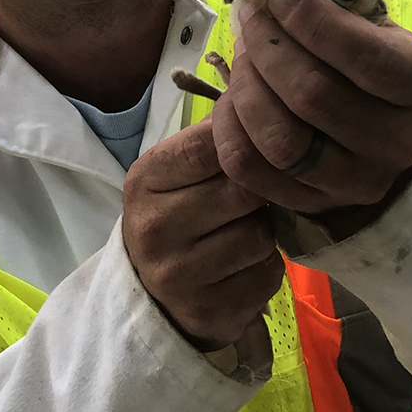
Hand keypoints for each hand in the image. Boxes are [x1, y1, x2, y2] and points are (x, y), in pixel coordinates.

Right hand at [122, 119, 284, 350]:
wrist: (153, 300)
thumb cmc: (175, 219)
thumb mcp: (175, 175)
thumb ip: (209, 142)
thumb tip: (256, 99)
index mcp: (144, 182)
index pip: (207, 147)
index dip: (244, 143)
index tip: (259, 145)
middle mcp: (154, 229)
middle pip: (242, 191)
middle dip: (259, 191)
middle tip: (255, 195)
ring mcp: (179, 276)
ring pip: (260, 235)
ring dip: (265, 232)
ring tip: (245, 231)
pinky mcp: (210, 312)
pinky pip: (268, 274)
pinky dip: (267, 267)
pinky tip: (245, 266)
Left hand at [212, 0, 411, 236]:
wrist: (379, 138)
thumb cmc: (369, 63)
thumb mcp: (366, 12)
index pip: (360, 53)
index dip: (307, 18)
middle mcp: (398, 142)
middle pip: (311, 94)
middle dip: (267, 45)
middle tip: (248, 14)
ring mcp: (356, 182)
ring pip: (280, 138)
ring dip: (244, 85)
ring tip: (241, 52)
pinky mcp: (314, 206)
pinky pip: (253, 172)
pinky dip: (229, 129)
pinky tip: (231, 96)